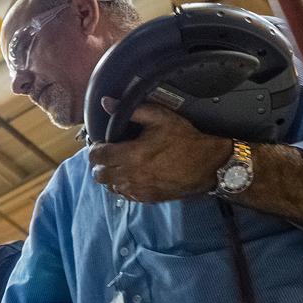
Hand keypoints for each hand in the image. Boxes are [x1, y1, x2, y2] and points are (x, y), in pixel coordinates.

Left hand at [88, 98, 231, 202]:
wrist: (208, 164)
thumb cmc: (185, 139)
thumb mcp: (160, 117)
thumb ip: (132, 111)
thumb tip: (107, 103)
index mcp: (131, 155)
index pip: (97, 156)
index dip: (95, 148)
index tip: (101, 143)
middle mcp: (131, 175)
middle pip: (99, 175)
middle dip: (99, 164)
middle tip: (108, 155)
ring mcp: (138, 189)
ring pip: (110, 187)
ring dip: (111, 176)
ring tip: (119, 165)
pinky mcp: (147, 199)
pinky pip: (125, 195)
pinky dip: (124, 186)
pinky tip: (132, 176)